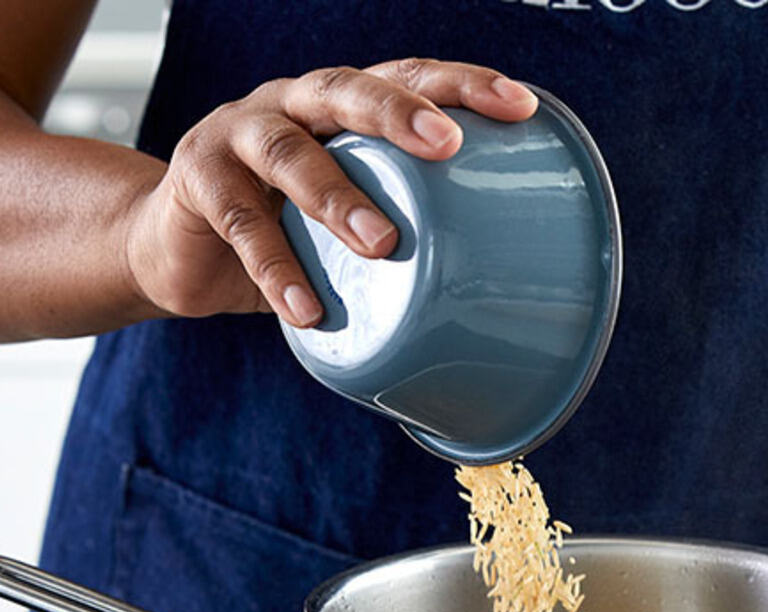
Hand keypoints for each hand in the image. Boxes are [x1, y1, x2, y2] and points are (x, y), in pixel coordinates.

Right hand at [123, 59, 537, 325]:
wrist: (179, 249)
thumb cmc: (287, 232)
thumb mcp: (349, 222)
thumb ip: (401, 228)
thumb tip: (499, 285)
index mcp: (338, 107)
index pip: (403, 76)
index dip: (459, 84)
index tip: (519, 106)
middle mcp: (289, 105)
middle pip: (344, 90)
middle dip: (397, 112)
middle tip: (446, 146)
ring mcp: (236, 136)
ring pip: (287, 152)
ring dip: (338, 197)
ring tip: (383, 244)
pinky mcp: (196, 183)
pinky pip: (240, 226)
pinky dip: (276, 271)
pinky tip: (307, 310)